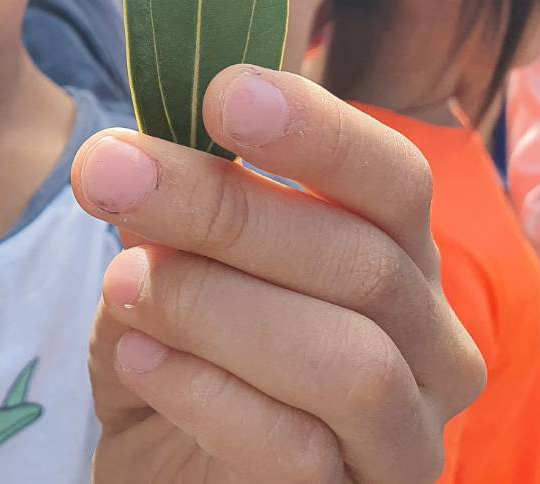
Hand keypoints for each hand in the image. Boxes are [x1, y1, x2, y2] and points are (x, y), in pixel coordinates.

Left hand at [74, 67, 484, 482]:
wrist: (165, 476)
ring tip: (123, 286)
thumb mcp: (165, 267)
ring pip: (351, 362)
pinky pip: (301, 451)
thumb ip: (168, 211)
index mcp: (396, 259)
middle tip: (108, 174)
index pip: (395, 180)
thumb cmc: (180, 356)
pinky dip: (205, 394)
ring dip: (216, 308)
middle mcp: (431, 346)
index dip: (318, 130)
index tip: (221, 93)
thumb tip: (135, 153)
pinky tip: (137, 359)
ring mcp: (408, 440)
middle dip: (223, 209)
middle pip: (360, 261)